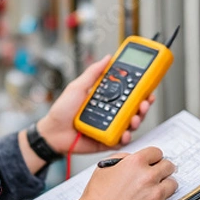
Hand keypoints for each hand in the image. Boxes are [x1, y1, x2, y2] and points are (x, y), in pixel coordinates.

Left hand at [37, 55, 155, 154]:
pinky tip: (125, 133)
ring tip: (135, 117)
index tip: (147, 86)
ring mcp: (110, 127)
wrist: (52, 132)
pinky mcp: (108, 141)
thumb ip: (93, 72)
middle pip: (134, 108)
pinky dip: (126, 137)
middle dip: (143, 105)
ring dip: (138, 120)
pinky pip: (121, 140)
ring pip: (131, 124)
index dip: (140, 90)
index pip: (128, 93)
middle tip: (145, 102)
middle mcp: (111, 112)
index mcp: (106, 99)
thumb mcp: (78, 86)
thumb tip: (107, 58)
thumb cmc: (62, 110)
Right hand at [58, 147, 177, 199]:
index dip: (153, 157)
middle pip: (168, 166)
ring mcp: (155, 194)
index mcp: (136, 163)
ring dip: (165, 184)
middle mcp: (148, 177)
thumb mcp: (105, 167)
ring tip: (155, 188)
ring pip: (172, 183)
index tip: (153, 161)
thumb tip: (133, 159)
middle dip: (163, 168)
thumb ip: (123, 158)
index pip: (156, 152)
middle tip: (158, 173)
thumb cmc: (98, 197)